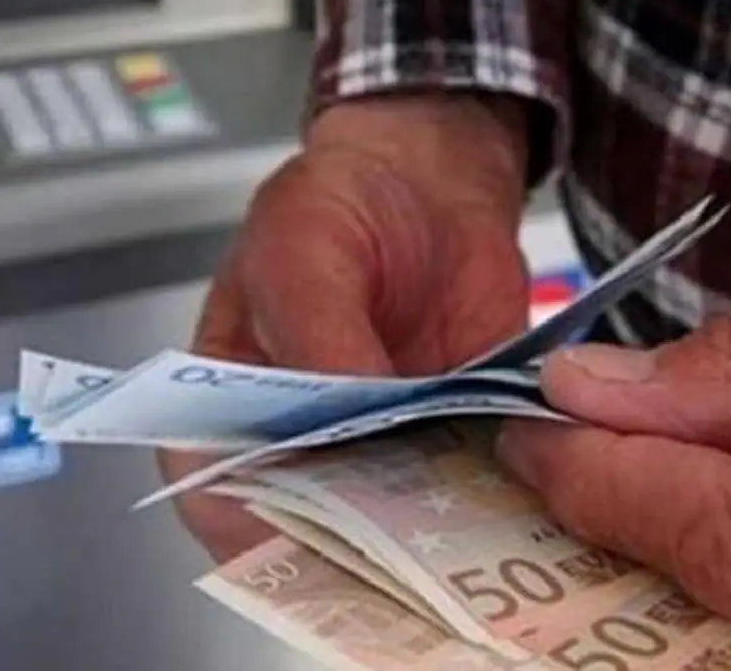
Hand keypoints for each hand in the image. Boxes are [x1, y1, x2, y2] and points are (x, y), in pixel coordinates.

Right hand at [161, 93, 533, 562]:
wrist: (429, 184)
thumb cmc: (333, 208)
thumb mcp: (302, 249)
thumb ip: (316, 332)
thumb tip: (348, 410)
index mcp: (225, 408)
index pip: (217, 497)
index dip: (254, 531)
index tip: (312, 536)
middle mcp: (296, 448)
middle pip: (309, 530)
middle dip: (355, 545)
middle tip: (403, 545)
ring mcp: (375, 457)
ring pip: (392, 530)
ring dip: (429, 538)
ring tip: (464, 533)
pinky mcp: (446, 450)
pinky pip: (464, 495)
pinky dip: (488, 503)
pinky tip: (514, 496)